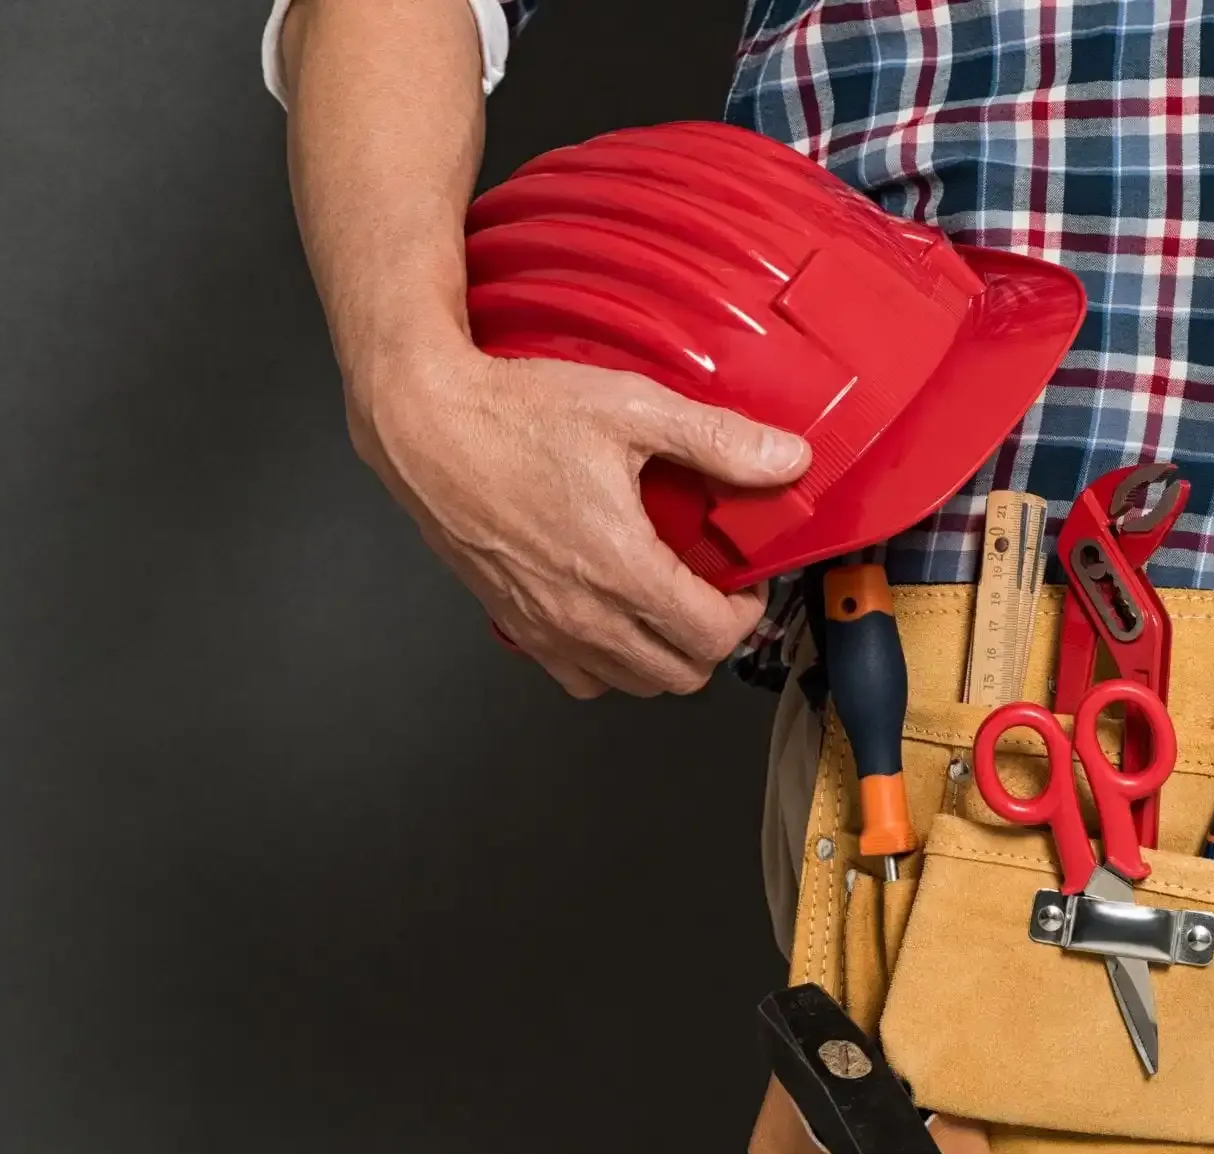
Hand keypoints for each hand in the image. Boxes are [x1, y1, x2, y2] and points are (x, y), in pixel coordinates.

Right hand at [348, 341, 810, 697]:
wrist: (425, 426)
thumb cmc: (517, 415)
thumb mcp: (633, 409)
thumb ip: (717, 440)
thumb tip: (788, 460)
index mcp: (622, 569)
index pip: (713, 637)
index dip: (746, 613)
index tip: (744, 581)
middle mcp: (583, 615)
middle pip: (678, 676)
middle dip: (709, 639)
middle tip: (711, 591)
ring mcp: (544, 627)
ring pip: (629, 685)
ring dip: (660, 656)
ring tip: (664, 603)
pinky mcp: (512, 623)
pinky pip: (576, 677)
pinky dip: (606, 662)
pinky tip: (610, 612)